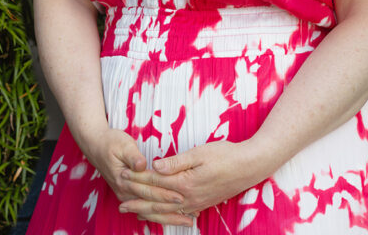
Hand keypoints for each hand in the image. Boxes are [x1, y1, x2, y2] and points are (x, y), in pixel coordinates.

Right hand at [82, 127, 194, 227]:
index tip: (181, 197)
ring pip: (150, 212)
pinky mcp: (130, 195)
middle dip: (172, 212)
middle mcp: (126, 193)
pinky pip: (147, 209)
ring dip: (169, 218)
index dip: (165, 194)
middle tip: (191, 216)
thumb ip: (133, 156)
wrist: (96, 146)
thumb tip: (141, 165)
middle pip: (151, 207)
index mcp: (125, 181)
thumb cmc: (111, 143)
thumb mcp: (123, 144)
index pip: (149, 191)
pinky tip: (173, 217)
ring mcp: (127, 196)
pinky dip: (161, 214)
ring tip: (187, 221)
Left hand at [120, 139, 263, 217]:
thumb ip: (176, 161)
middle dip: (136, 197)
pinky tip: (154, 216)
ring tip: (130, 211)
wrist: (248, 168)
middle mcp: (187, 198)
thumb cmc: (225, 155)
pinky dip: (162, 216)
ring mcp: (194, 204)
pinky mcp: (200, 205)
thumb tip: (154, 165)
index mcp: (185, 182)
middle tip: (118, 196)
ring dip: (145, 210)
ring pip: (164, 210)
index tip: (123, 173)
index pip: (155, 181)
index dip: (138, 177)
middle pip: (156, 198)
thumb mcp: (200, 152)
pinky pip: (176, 215)